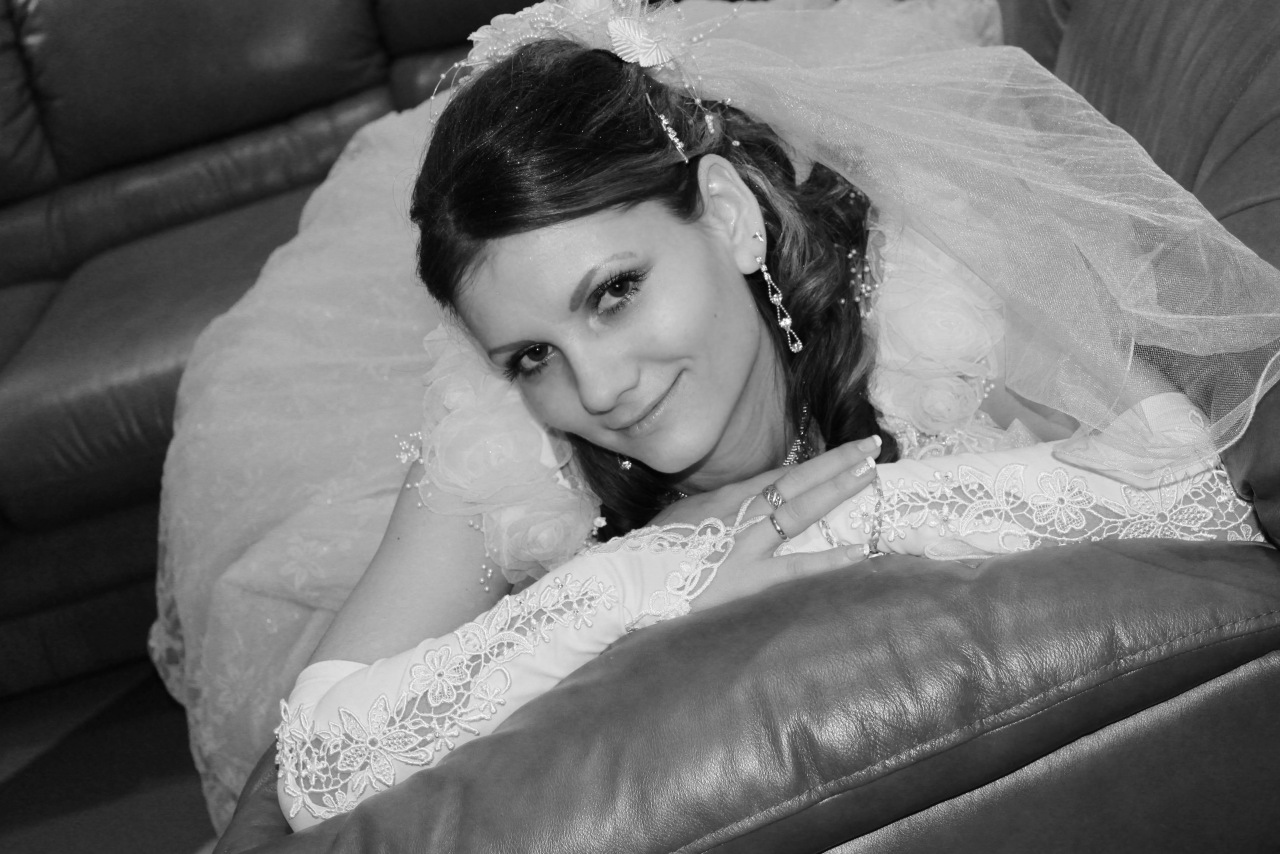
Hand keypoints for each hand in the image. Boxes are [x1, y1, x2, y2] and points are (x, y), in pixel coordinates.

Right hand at [660, 436, 881, 612]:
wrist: (628, 579)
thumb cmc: (650, 552)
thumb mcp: (683, 519)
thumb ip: (714, 511)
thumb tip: (736, 507)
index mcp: (726, 498)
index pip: (781, 475)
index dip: (816, 463)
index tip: (846, 452)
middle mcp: (742, 512)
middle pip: (798, 480)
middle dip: (837, 462)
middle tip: (873, 444)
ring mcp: (747, 543)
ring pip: (801, 509)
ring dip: (838, 490)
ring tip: (870, 475)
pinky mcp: (750, 577)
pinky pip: (797, 567)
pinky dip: (829, 559)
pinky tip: (859, 551)